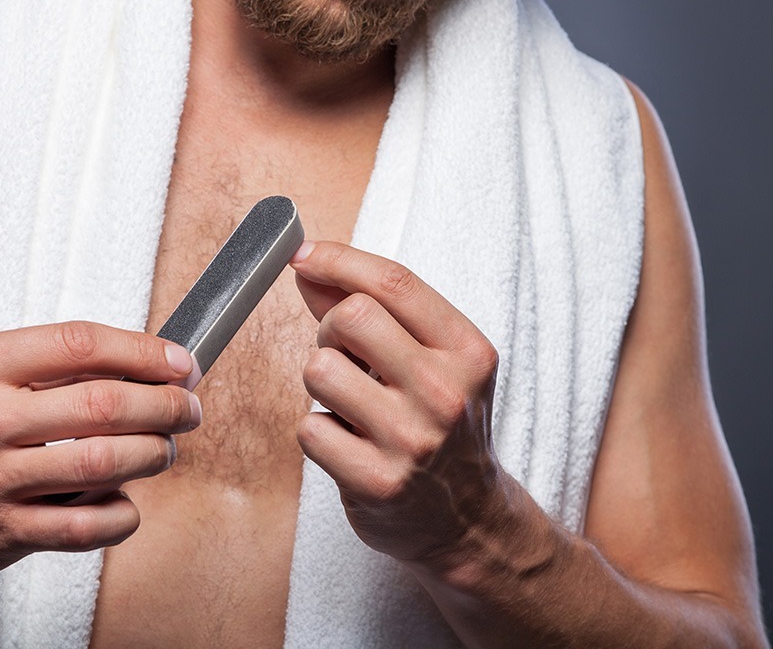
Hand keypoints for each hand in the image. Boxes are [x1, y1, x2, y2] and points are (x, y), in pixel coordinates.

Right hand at [0, 321, 200, 595]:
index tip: (179, 362)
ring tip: (162, 449)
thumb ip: (40, 364)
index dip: (147, 352)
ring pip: (108, 462)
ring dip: (154, 454)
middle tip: (186, 408)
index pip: (82, 344)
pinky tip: (125, 500)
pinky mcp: (1, 534)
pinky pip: (89, 525)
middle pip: (107, 404)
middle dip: (166, 405)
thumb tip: (135, 364)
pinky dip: (123, 512)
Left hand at [291, 242, 504, 566]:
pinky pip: (309, 427)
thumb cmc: (440, 424)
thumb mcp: (429, 360)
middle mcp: (445, 393)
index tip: (303, 255)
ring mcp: (413, 440)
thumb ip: (374, 310)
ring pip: (320, 370)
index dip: (338, 259)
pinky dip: (319, 431)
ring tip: (352, 404)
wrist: (468, 518)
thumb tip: (310, 267)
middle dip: (331, 330)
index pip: (394, 283)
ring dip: (322, 383)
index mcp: (467, 351)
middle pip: (351, 316)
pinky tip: (349, 444)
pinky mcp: (377, 482)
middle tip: (346, 356)